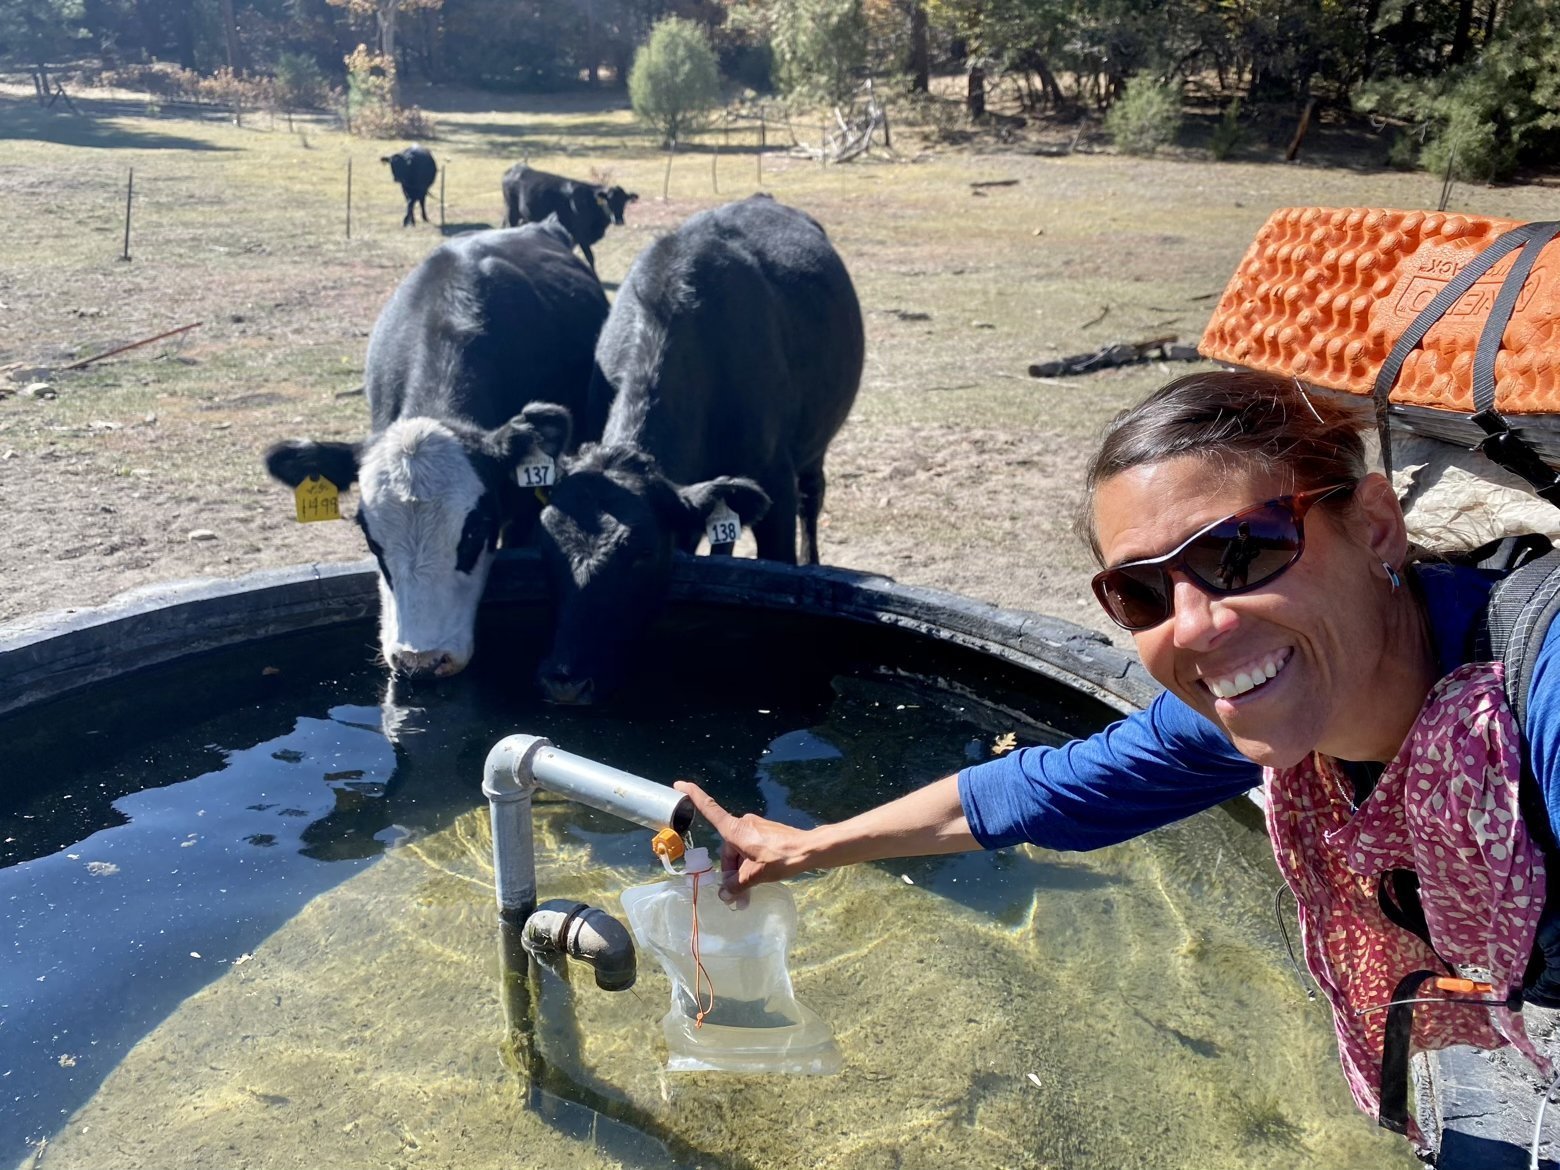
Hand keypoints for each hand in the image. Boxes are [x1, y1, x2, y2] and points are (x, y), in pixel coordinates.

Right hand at [673, 780, 816, 901]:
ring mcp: (756, 827)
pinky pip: (751, 848)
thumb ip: (736, 885)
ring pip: (739, 850)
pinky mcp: (766, 832)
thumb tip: (724, 894)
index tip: (679, 785)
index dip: (694, 796)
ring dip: (741, 868)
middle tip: (738, 890)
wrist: (808, 849)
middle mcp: (743, 824)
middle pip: (727, 847)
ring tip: (751, 887)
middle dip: (730, 868)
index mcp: (735, 830)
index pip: (710, 809)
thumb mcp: (755, 875)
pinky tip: (760, 875)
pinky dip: (750, 862)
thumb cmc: (780, 858)